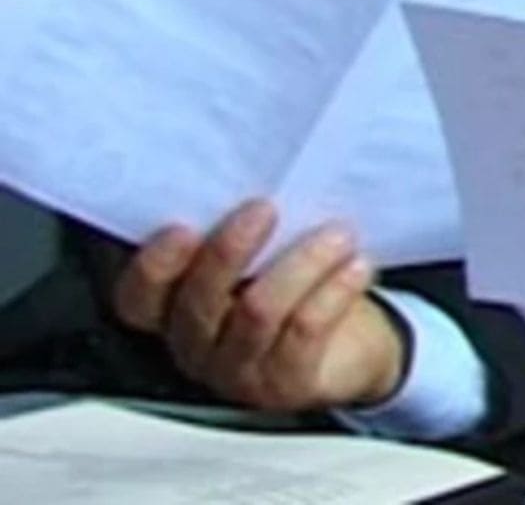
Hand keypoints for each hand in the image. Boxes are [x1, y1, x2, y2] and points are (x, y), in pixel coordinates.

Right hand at [112, 198, 404, 412]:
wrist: (353, 349)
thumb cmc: (296, 288)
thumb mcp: (261, 255)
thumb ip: (237, 227)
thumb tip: (249, 170)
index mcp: (173, 311)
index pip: (137, 297)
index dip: (153, 266)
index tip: (182, 225)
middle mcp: (196, 346)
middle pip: (198, 302)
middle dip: (230, 250)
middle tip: (265, 209)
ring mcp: (238, 371)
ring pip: (257, 312)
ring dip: (301, 263)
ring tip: (337, 234)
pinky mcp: (286, 384)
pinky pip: (305, 332)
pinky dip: (333, 291)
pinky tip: (357, 266)